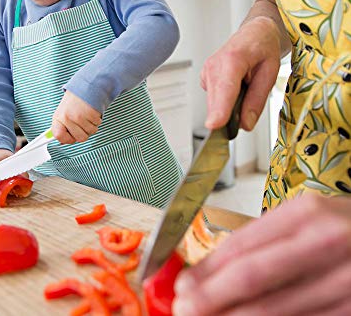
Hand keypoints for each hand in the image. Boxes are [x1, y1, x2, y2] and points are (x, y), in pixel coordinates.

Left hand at [52, 90, 101, 143]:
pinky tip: (92, 112)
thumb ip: (63, 127)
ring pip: (90, 132)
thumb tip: (63, 141)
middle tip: (82, 124)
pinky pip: (97, 125)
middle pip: (80, 138)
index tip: (70, 138)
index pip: (59, 136)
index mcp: (59, 117)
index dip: (66, 139)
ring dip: (92, 125)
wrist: (86, 85)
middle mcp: (68, 117)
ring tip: (87, 115)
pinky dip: (97, 120)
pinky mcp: (91, 114)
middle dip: (84, 132)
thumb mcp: (64, 112)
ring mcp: (80, 116)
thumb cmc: (75, 99)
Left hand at [173, 194, 350, 315]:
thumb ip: (267, 240)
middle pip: (255, 276)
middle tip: (185, 308)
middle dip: (213, 296)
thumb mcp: (307, 219)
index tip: (184, 283)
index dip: (209, 268)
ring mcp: (346, 279)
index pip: (244, 243)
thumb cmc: (345, 229)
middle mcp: (326, 242)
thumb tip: (215, 269)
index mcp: (306, 213)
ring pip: (280, 309)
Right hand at [201, 16, 281, 130]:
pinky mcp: (205, 78)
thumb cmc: (263, 47)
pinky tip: (236, 89)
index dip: (219, 109)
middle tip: (247, 115)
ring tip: (245, 89)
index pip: (225, 88)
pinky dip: (224, 102)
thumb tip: (246, 124)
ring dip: (228, 107)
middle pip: (216, 100)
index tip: (214, 125)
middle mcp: (214, 64)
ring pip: (213, 102)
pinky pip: (213, 99)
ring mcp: (207, 71)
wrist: (255, 33)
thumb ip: (257, 99)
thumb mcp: (270, 72)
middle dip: (228, 115)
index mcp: (233, 58)